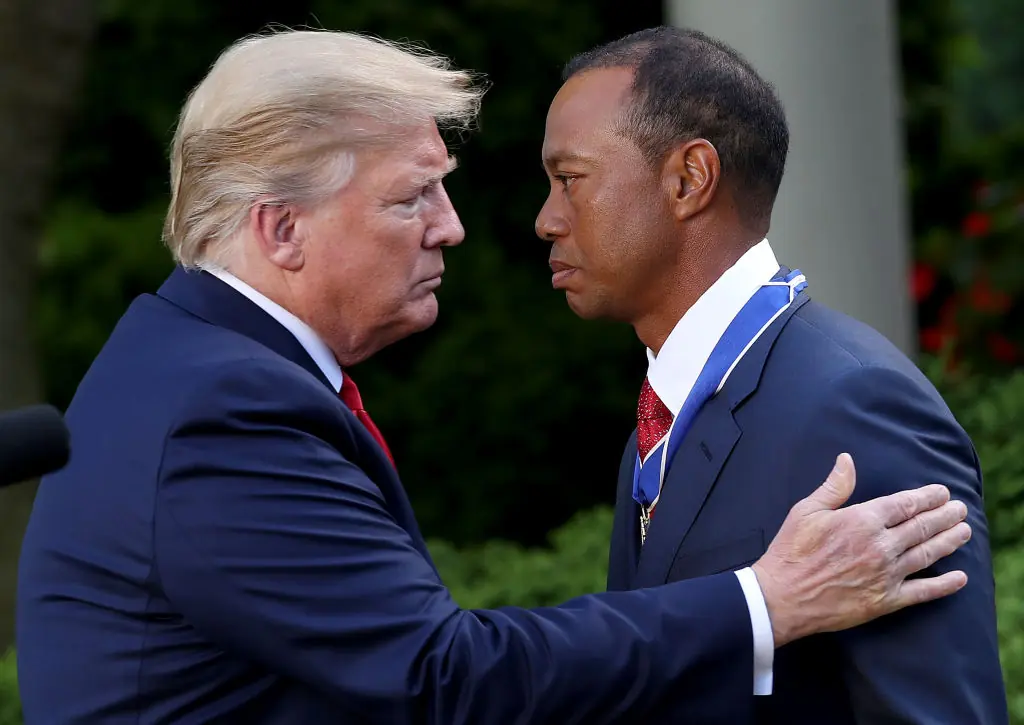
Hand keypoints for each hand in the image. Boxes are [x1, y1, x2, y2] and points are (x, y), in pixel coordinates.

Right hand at [751, 453, 969, 646]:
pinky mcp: (885, 600)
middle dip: (945, 516)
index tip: (942, 493)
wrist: (782, 597)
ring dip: (949, 542)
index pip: (905, 504)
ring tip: (964, 532)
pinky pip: (922, 591)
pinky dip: (944, 585)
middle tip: (960, 509)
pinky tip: (959, 578)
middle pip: (922, 527)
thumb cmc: (790, 552)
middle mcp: (880, 546)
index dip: (926, 497)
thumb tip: (847, 460)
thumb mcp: (806, 511)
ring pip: (927, 554)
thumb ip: (833, 486)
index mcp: (862, 520)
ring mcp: (886, 574)